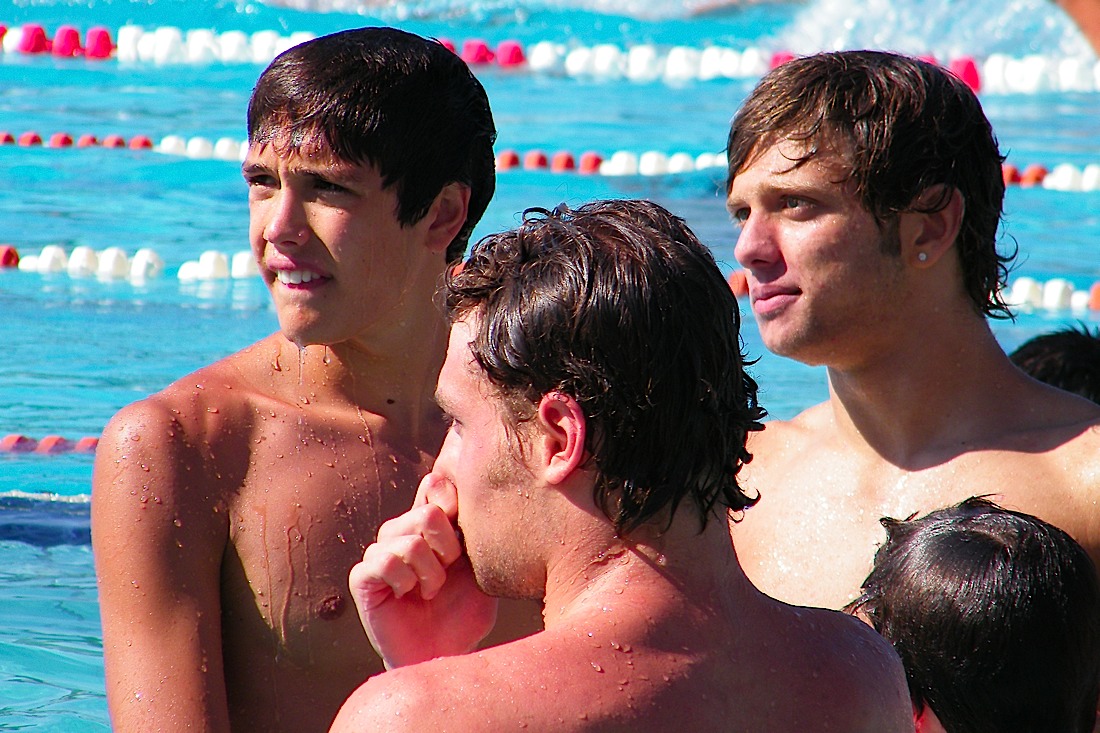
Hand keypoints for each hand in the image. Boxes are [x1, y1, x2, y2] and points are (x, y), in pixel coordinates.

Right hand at [349, 473, 497, 668]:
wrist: (444, 653)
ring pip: (409, 540)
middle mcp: (401, 532)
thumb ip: (470, 529)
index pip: (434, 486)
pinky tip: (408, 595)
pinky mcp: (363, 577)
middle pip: (427, 514)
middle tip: (448, 575)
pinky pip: (385, 561)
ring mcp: (380, 552)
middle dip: (448, 550)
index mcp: (429, 524)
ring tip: (432, 591)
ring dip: (430, 572)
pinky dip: (405, 581)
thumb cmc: (464, 611)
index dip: (453, 507)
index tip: (464, 543)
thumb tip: (458, 491)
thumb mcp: (479, 566)